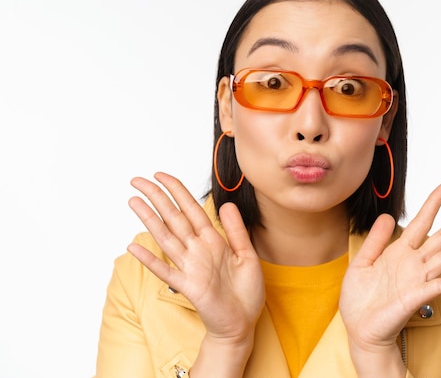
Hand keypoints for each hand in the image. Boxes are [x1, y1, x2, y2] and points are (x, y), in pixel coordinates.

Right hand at [126, 172, 263, 344]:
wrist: (242, 323)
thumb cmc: (245, 292)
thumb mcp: (247, 255)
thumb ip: (237, 230)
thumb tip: (227, 204)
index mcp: (213, 241)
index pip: (191, 210)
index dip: (177, 192)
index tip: (162, 176)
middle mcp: (198, 250)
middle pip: (173, 218)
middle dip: (157, 198)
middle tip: (137, 180)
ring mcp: (190, 267)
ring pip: (165, 238)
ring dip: (149, 220)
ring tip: (134, 202)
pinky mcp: (188, 286)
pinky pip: (165, 270)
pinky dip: (150, 259)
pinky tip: (134, 247)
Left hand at [339, 182, 440, 373]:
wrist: (359, 329)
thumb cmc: (359, 300)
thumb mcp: (361, 263)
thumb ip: (375, 240)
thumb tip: (388, 216)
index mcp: (399, 252)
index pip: (421, 222)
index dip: (434, 203)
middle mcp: (414, 263)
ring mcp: (418, 279)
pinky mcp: (417, 296)